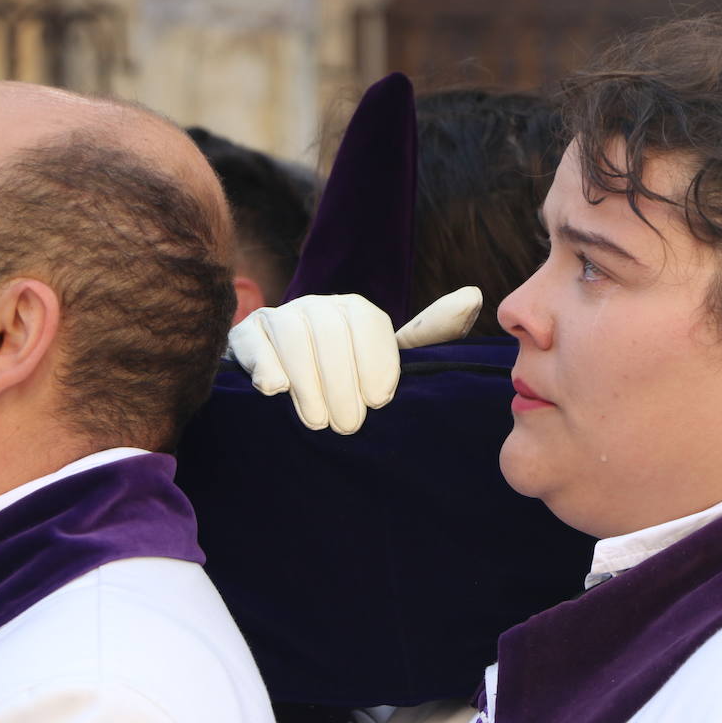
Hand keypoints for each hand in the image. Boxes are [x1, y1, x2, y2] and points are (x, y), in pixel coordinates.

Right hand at [227, 286, 482, 433]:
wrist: (288, 383)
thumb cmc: (348, 378)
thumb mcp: (388, 359)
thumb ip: (428, 333)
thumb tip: (476, 296)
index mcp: (355, 310)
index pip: (369, 324)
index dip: (376, 362)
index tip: (380, 401)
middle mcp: (318, 306)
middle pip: (331, 331)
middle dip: (342, 381)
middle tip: (349, 426)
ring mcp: (279, 318)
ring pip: (293, 335)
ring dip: (308, 382)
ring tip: (318, 421)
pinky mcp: (245, 336)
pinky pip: (251, 340)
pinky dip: (264, 364)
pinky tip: (276, 391)